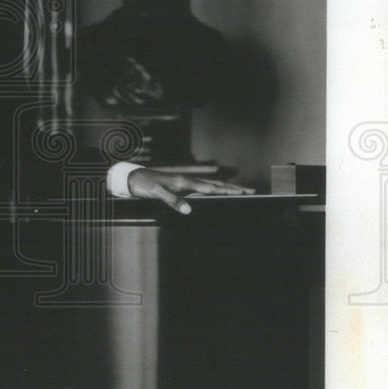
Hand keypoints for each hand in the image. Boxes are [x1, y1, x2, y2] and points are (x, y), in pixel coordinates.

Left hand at [127, 168, 253, 214]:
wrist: (135, 178)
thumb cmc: (146, 185)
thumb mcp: (157, 194)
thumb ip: (173, 201)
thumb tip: (189, 210)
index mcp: (185, 182)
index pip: (212, 188)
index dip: (228, 190)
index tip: (244, 192)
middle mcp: (189, 181)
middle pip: (216, 185)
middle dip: (235, 188)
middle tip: (253, 191)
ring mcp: (187, 183)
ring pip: (212, 186)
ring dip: (228, 188)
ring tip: (243, 191)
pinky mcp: (183, 186)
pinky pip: (204, 189)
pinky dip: (216, 190)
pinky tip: (220, 193)